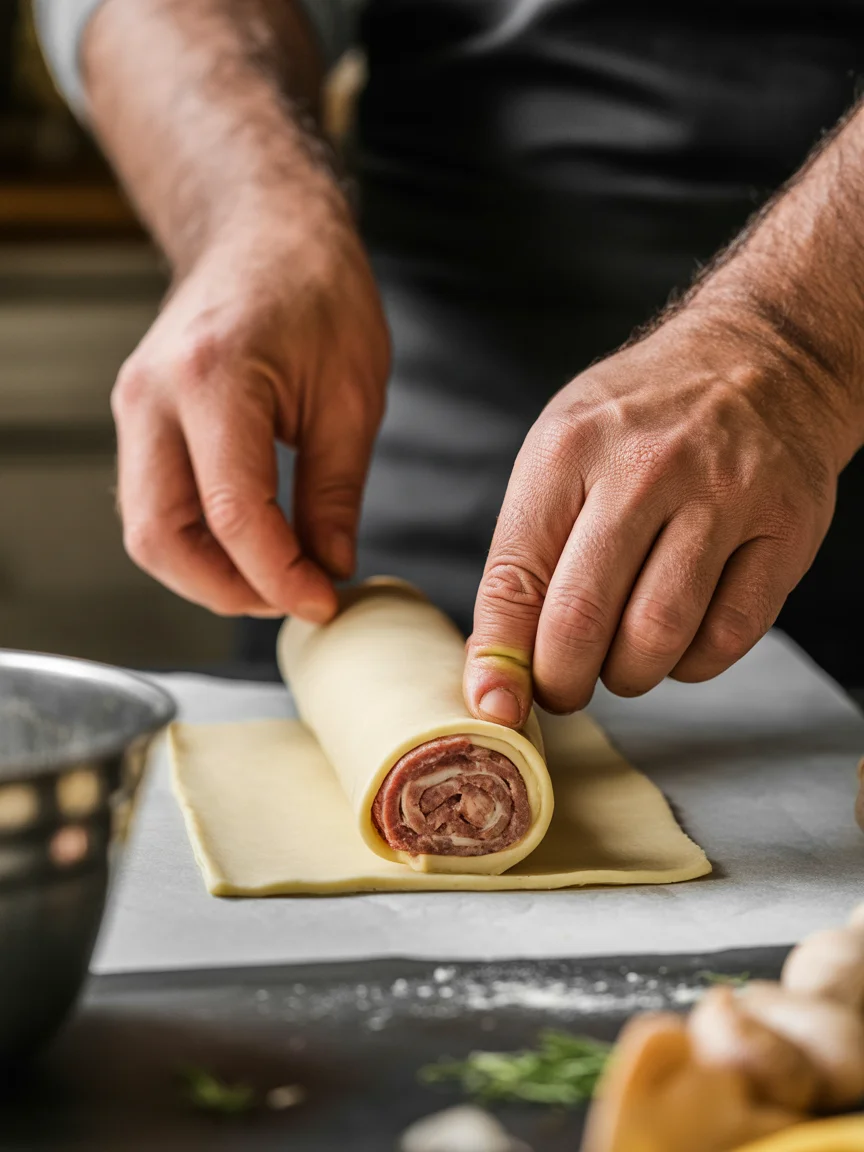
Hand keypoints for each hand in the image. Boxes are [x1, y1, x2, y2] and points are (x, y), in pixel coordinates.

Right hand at [112, 192, 389, 620]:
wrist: (264, 231)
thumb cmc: (318, 290)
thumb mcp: (353, 395)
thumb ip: (335, 492)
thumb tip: (328, 569)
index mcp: (213, 378)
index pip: (234, 515)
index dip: (280, 577)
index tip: (323, 601)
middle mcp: (154, 395)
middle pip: (162, 538)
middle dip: (229, 591)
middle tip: (293, 599)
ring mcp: (134, 406)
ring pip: (147, 530)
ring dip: (207, 573)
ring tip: (276, 578)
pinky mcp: (138, 418)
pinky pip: (153, 503)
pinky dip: (196, 541)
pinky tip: (248, 547)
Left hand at [464, 304, 849, 722]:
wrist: (762, 358)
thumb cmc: (642, 420)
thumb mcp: (561, 451)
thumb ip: (527, 551)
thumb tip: (498, 665)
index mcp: (568, 450)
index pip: (515, 578)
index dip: (501, 659)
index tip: (497, 704)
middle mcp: (645, 470)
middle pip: (583, 620)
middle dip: (562, 681)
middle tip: (563, 688)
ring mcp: (723, 498)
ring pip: (657, 638)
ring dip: (628, 676)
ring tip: (621, 661)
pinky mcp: (784, 531)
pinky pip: (727, 637)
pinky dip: (692, 663)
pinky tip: (678, 641)